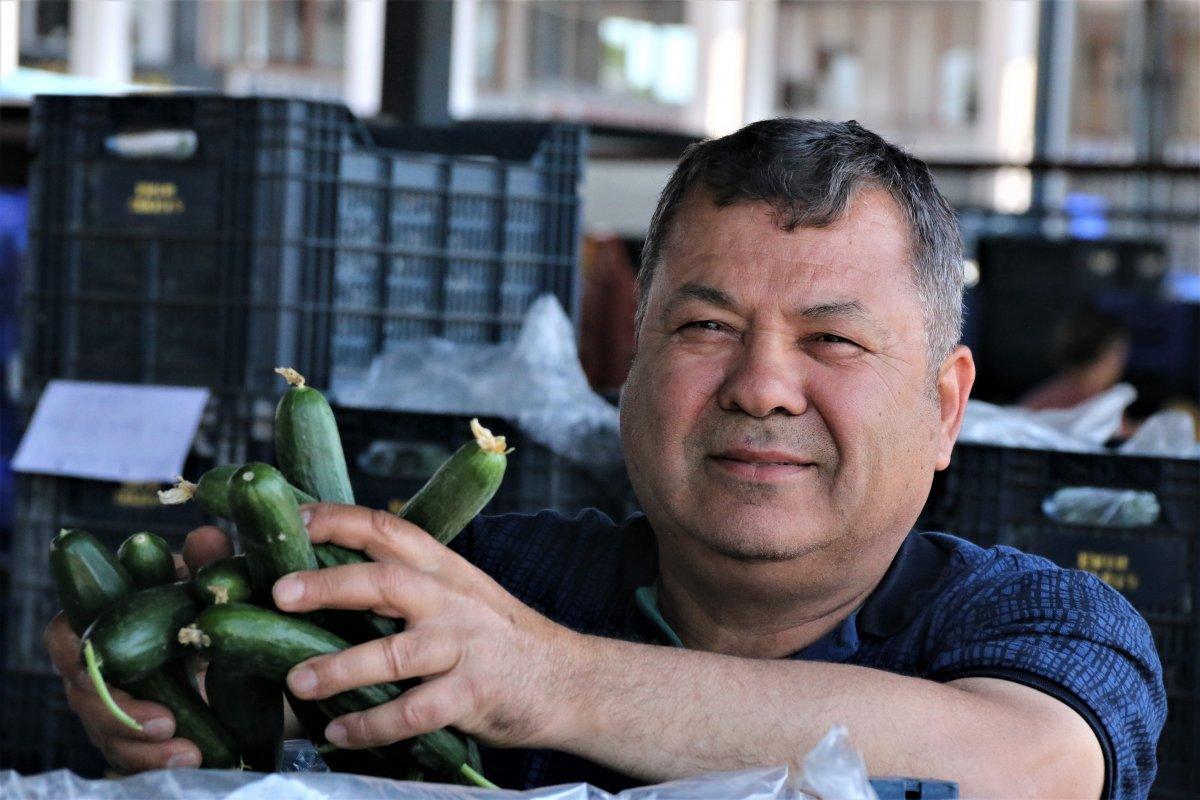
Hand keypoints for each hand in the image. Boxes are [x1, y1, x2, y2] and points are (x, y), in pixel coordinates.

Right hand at [43, 525, 232, 772]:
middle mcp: (99, 665)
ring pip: (106, 730)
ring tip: (186, 746)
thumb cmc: (211, 607)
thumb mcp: (215, 585)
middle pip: (82, 693)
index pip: (65, 634)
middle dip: (118, 711)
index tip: (100, 666)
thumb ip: (209, 562)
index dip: (75, 652)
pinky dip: (157, 759)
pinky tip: (191, 756)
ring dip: (142, 743)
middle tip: (164, 718)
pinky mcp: (134, 736)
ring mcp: (113, 704)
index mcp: (105, 620)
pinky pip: (132, 755)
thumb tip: (205, 536)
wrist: (243, 651)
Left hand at [275, 503, 585, 751]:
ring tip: (297, 683)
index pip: (388, 528)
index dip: (338, 519)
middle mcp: (451, 600)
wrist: (569, 679)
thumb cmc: (500, 637)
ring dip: (339, 668)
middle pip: (384, 581)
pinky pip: (414, 712)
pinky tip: (341, 734)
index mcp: (444, 568)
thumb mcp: (460, 593)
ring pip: (394, 653)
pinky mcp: (472, 695)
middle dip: (327, 585)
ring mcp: (463, 647)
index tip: (293, 521)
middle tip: (279, 594)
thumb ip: (409, 583)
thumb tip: (330, 580)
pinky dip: (373, 725)